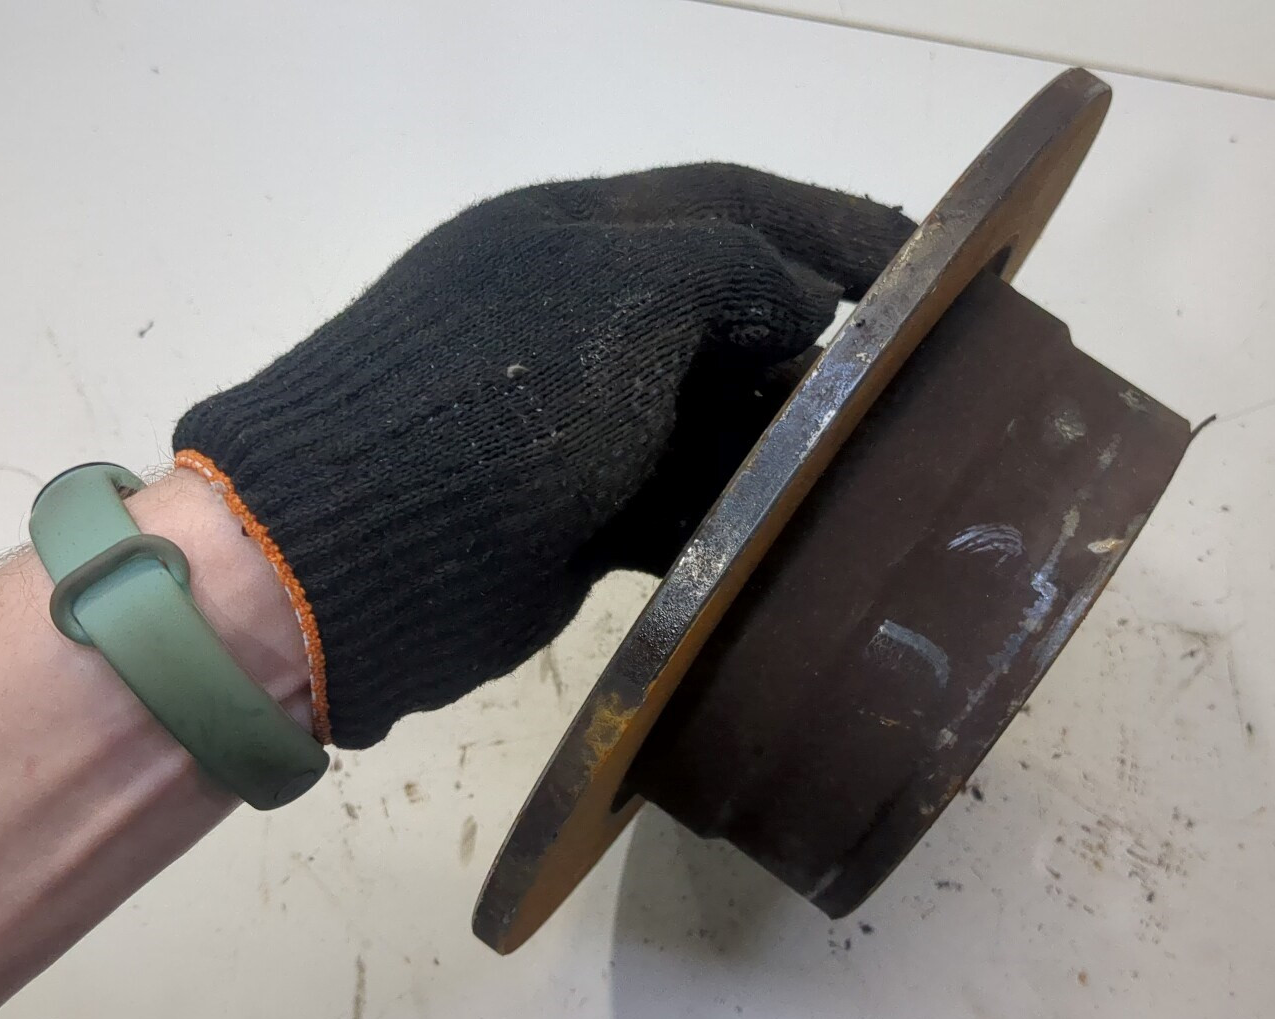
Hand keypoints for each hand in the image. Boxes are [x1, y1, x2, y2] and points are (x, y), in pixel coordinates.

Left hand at [175, 163, 913, 746]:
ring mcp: (582, 423)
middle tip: (930, 375)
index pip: (731, 203)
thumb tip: (811, 306)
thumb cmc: (487, 402)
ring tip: (890, 460)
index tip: (931, 257)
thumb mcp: (617, 297)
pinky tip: (809, 532)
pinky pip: (690, 506)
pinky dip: (747, 517)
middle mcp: (586, 320)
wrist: (344, 560)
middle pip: (736, 312)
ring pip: (721, 417)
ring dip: (797, 438)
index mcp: (581, 238)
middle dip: (829, 340)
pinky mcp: (583, 517)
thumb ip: (731, 271)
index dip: (833, 225)